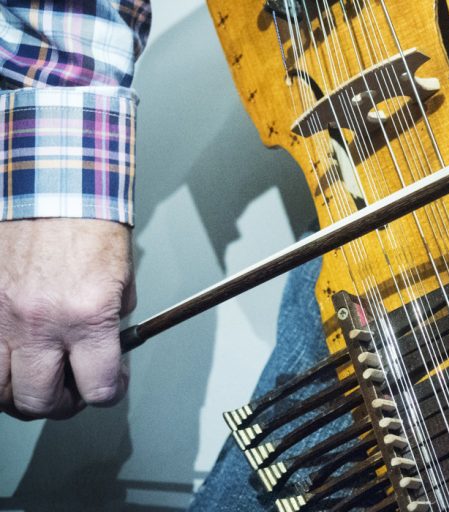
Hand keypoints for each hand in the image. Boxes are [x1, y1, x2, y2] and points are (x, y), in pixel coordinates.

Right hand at [0, 218, 134, 419]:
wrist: (50, 190)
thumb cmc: (87, 226)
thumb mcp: (119, 280)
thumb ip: (112, 321)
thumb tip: (107, 350)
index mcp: (87, 317)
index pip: (99, 387)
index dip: (109, 392)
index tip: (110, 384)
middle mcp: (41, 324)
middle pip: (41, 401)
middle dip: (60, 404)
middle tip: (69, 390)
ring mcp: (1, 318)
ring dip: (19, 393)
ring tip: (35, 380)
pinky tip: (10, 358)